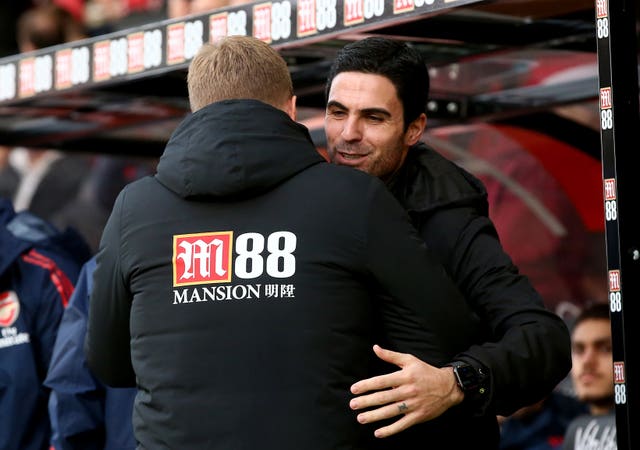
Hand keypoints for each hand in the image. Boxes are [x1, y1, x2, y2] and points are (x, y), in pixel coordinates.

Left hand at [349, 345, 463, 437]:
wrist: (448, 387)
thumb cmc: (426, 372)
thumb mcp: (410, 360)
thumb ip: (391, 355)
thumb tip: (375, 348)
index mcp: (404, 376)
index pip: (381, 381)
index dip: (367, 385)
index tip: (354, 389)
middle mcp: (408, 391)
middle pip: (384, 397)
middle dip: (367, 402)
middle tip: (353, 405)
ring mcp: (413, 405)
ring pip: (391, 412)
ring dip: (374, 416)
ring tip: (361, 418)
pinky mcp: (418, 416)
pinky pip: (402, 424)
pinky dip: (390, 430)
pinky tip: (378, 433)